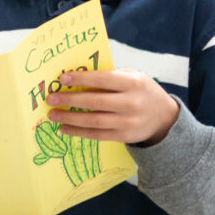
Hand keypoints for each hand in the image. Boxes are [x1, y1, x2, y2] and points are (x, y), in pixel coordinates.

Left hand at [49, 71, 179, 146]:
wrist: (163, 117)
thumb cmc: (142, 91)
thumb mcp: (132, 77)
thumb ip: (110, 77)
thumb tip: (77, 79)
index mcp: (133, 83)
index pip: (103, 79)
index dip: (81, 79)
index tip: (62, 79)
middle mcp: (131, 103)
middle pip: (95, 102)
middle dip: (70, 100)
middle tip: (51, 99)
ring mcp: (128, 122)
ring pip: (94, 121)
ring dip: (70, 118)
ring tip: (53, 115)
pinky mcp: (124, 136)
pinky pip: (97, 135)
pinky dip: (78, 132)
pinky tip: (64, 128)